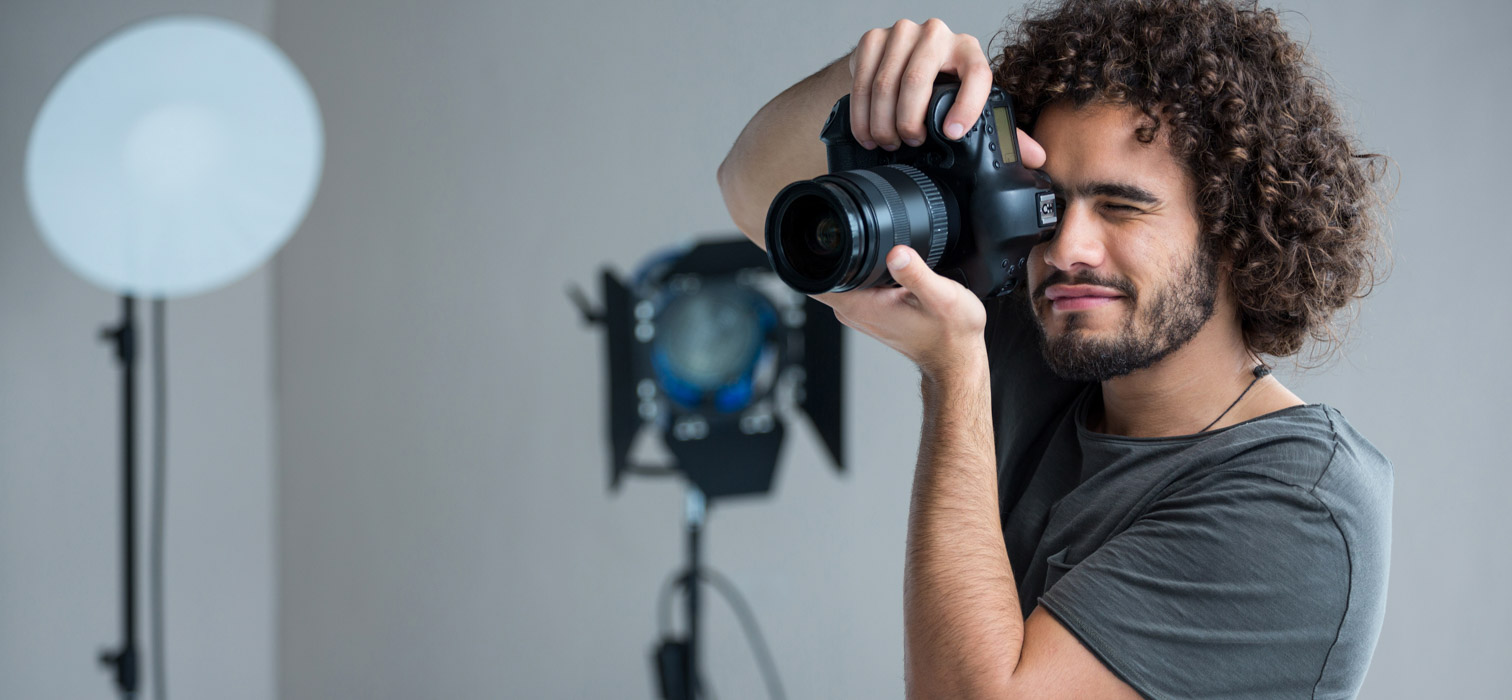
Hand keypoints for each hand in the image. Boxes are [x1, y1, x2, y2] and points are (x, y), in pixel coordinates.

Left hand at [817, 246, 987, 378]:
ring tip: (893, 267)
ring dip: (860, 265)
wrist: (955, 358)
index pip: (817, 276)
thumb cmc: (949, 335)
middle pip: (828, 271)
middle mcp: (854, 312)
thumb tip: (897, 252)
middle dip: (845, 251)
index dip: (823, 251)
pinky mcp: (870, 314)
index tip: (842, 237)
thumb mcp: (941, 296)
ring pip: (844, 278)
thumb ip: (916, 273)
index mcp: (861, 306)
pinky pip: (857, 288)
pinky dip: (871, 276)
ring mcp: (860, 314)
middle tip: (881, 249)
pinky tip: (894, 277)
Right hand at [846, 17, 1043, 166]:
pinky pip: (862, 79)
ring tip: (885, 141)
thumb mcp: (969, 104)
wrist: (898, 63)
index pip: (976, 73)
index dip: (967, 105)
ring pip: (886, 82)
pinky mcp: (872, 38)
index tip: (953, 133)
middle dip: (908, 121)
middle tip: (907, 144)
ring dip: (881, 121)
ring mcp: (902, 32)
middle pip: (918, 79)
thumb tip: (1037, 158)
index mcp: (968, 50)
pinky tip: (866, 130)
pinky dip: (861, 112)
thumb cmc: (939, 88)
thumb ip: (1002, 129)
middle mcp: (937, 34)